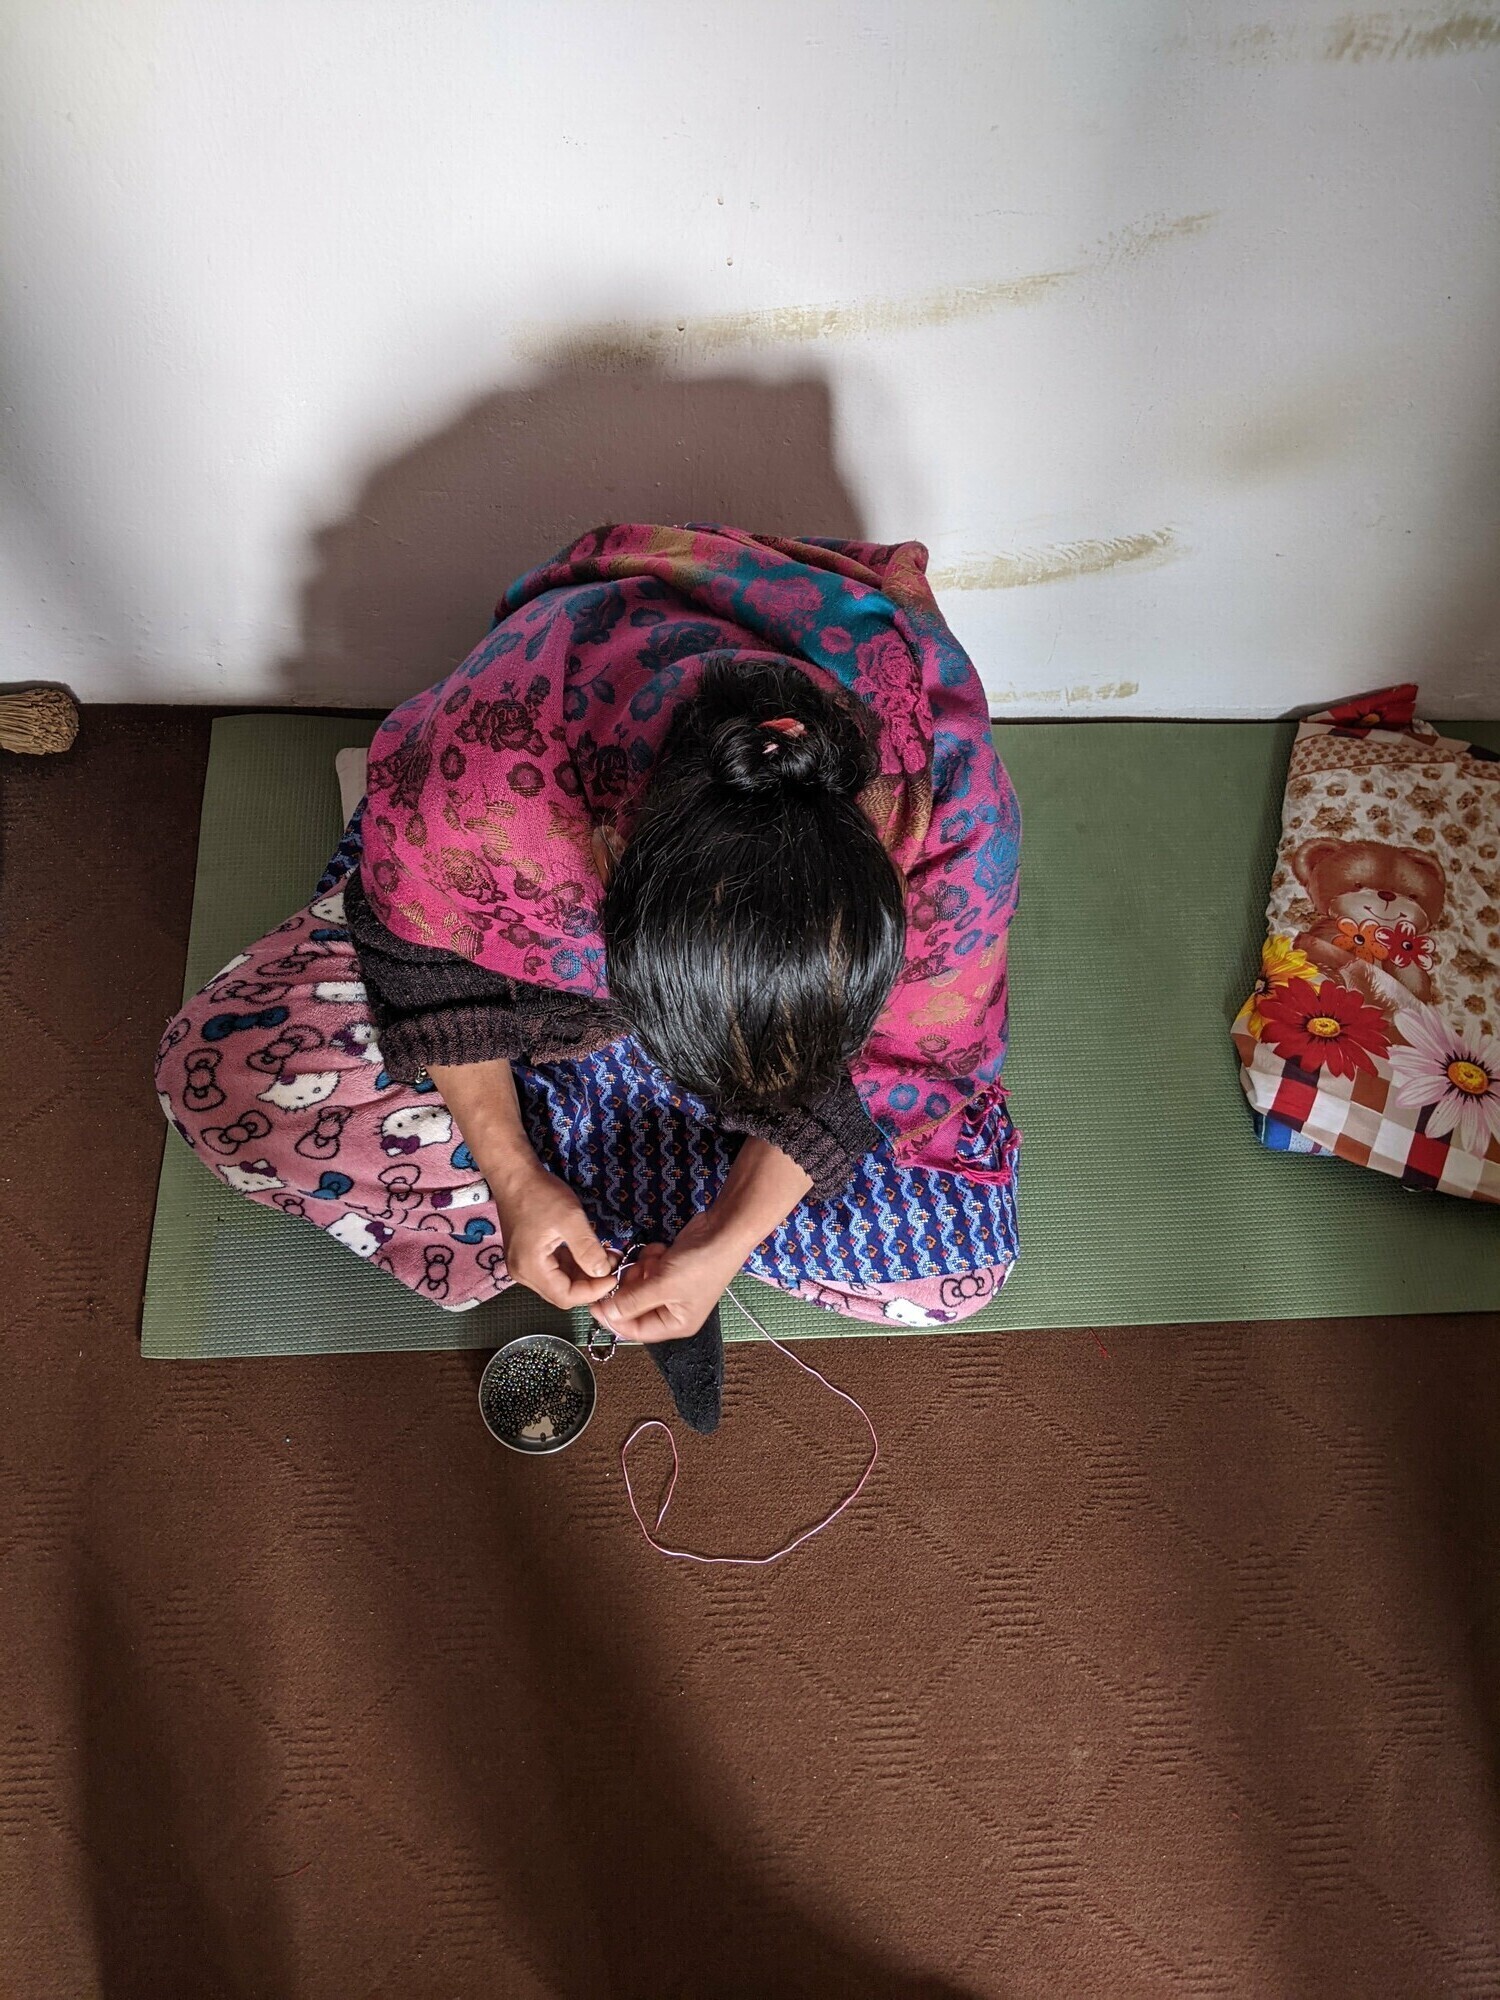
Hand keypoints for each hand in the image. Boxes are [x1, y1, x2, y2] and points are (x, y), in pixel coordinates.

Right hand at [490, 1160, 617, 1311]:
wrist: (515, 1175)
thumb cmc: (540, 1194)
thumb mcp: (570, 1219)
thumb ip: (587, 1249)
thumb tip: (603, 1273)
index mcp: (530, 1268)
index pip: (565, 1296)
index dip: (592, 1291)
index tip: (614, 1276)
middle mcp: (523, 1272)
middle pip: (561, 1292)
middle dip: (589, 1283)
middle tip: (611, 1264)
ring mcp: (523, 1265)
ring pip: (559, 1281)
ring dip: (583, 1273)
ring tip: (605, 1256)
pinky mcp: (528, 1255)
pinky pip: (553, 1269)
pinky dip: (573, 1264)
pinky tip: (589, 1252)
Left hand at [594, 1220, 745, 1343]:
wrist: (724, 1230)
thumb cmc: (699, 1264)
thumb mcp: (662, 1285)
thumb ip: (632, 1302)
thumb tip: (607, 1314)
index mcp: (675, 1324)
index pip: (634, 1330)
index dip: (612, 1318)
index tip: (593, 1302)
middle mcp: (672, 1310)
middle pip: (634, 1306)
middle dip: (631, 1286)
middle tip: (636, 1269)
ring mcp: (671, 1287)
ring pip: (638, 1284)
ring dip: (641, 1269)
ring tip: (656, 1259)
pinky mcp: (669, 1268)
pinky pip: (647, 1268)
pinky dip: (651, 1258)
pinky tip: (663, 1250)